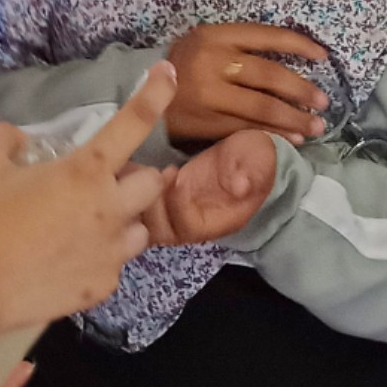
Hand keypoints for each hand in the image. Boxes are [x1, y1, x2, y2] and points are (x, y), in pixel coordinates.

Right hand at [0, 66, 175, 339]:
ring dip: (123, 218)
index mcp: (85, 172)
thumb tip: (20, 137)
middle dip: (136, 177)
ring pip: (140, 228)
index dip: (156, 93)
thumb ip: (5, 139)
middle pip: (153, 182)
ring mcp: (111, 252)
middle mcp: (110, 209)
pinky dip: (99, 256)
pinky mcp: (103, 285)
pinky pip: (114, 264)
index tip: (169, 72)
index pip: (133, 123)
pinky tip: (68, 259)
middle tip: (104, 182)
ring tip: (89, 224)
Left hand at [142, 130, 278, 245]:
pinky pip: (135, 207)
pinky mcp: (161, 201)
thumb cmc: (254, 158)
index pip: (188, 228)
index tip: (175, 174)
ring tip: (139, 167)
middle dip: (150, 205)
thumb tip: (241, 185)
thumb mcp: (259, 162)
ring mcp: (174, 214)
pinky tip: (130, 166)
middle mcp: (192, 223)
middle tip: (152, 171)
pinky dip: (126, 190)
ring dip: (134, 197)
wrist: (248, 155)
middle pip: (159, 232)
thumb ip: (252, 174)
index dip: (177, 206)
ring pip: (142, 221)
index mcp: (217, 221)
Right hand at [164, 22, 329, 143]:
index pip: (267, 36)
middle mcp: (211, 62)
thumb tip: (295, 64)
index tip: (323, 57)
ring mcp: (207, 94)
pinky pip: (245, 129)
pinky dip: (272, 135)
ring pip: (260, 107)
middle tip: (323, 103)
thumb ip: (241, 49)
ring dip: (293, 119)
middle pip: (268, 76)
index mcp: (215, 35)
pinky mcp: (203, 122)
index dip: (299, 46)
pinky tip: (291, 140)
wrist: (139, 92)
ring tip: (315, 126)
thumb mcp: (207, 44)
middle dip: (301, 90)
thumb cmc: (184, 66)